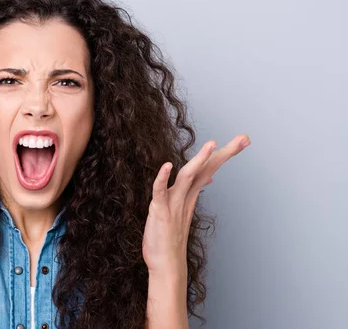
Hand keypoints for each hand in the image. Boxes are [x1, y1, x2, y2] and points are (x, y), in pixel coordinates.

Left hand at [142, 134, 250, 274]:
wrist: (166, 267)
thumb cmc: (171, 239)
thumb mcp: (183, 210)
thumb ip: (192, 192)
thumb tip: (206, 177)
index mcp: (190, 194)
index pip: (209, 169)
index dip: (224, 153)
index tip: (242, 140)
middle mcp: (185, 197)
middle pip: (206, 169)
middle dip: (224, 153)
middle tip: (244, 139)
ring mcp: (174, 204)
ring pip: (187, 176)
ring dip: (199, 160)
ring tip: (212, 144)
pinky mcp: (160, 212)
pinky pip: (160, 191)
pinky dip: (162, 178)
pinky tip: (167, 165)